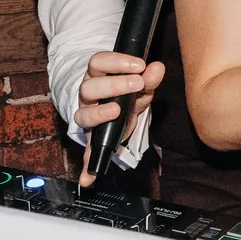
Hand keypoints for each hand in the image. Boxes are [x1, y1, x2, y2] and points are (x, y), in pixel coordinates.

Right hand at [74, 51, 164, 186]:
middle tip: (137, 83)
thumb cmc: (125, 94)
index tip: (139, 65)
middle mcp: (87, 96)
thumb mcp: (139, 85)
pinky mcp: (93, 140)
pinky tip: (90, 178)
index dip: (116, 61)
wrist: (114, 112)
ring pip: (83, 115)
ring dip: (99, 114)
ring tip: (117, 112)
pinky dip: (88, 166)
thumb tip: (157, 67)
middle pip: (89, 87)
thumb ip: (149, 78)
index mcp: (97, 77)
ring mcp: (87, 117)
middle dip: (113, 84)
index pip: (98, 62)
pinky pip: (87, 153)